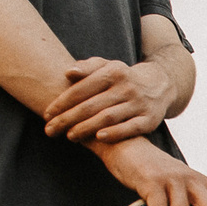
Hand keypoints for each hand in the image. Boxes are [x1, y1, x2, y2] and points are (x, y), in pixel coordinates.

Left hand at [44, 56, 172, 145]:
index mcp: (113, 72)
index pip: (82, 89)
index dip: (61, 103)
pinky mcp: (149, 120)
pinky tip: (99, 138)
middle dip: (67, 119)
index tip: (46, 115)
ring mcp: (138, 104)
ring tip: (69, 137)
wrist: (159, 85)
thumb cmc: (123, 78)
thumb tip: (68, 72)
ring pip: (108, 117)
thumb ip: (87, 67)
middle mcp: (126, 87)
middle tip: (50, 131)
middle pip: (91, 105)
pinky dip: (115, 133)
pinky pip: (131, 128)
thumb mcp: (107, 66)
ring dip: (86, 128)